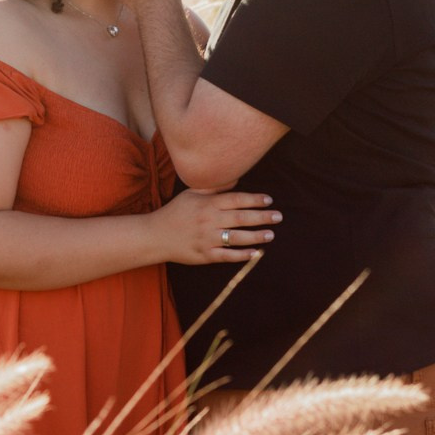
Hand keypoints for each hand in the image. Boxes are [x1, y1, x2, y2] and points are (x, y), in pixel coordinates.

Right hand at [153, 189, 281, 264]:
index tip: (269, 200)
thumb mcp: (192, 194)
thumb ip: (214, 187)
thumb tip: (235, 179)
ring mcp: (207, 239)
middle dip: (262, 217)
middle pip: (241, 218)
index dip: (254, 200)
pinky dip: (242, 255)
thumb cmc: (176, 212)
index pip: (236, 199)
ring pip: (237, 238)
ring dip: (256, 236)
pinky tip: (255, 253)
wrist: (155, 235)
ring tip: (271, 234)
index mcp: (208, 204)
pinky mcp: (204, 255)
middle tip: (278, 217)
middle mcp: (209, 220)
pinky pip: (227, 256)